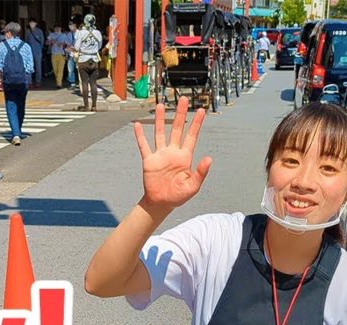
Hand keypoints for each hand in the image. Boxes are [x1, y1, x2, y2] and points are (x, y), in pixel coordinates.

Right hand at [133, 97, 211, 211]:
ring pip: (160, 133)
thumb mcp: (193, 186)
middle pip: (177, 129)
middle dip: (181, 114)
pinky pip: (144, 146)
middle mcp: (173, 152)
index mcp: (185, 157)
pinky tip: (138, 125)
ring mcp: (160, 155)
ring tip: (161, 105)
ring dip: (161, 120)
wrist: (161, 203)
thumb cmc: (178, 195)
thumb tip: (209, 159)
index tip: (201, 111)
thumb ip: (200, 172)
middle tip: (184, 99)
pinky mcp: (149, 161)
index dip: (197, 123)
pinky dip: (140, 136)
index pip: (192, 136)